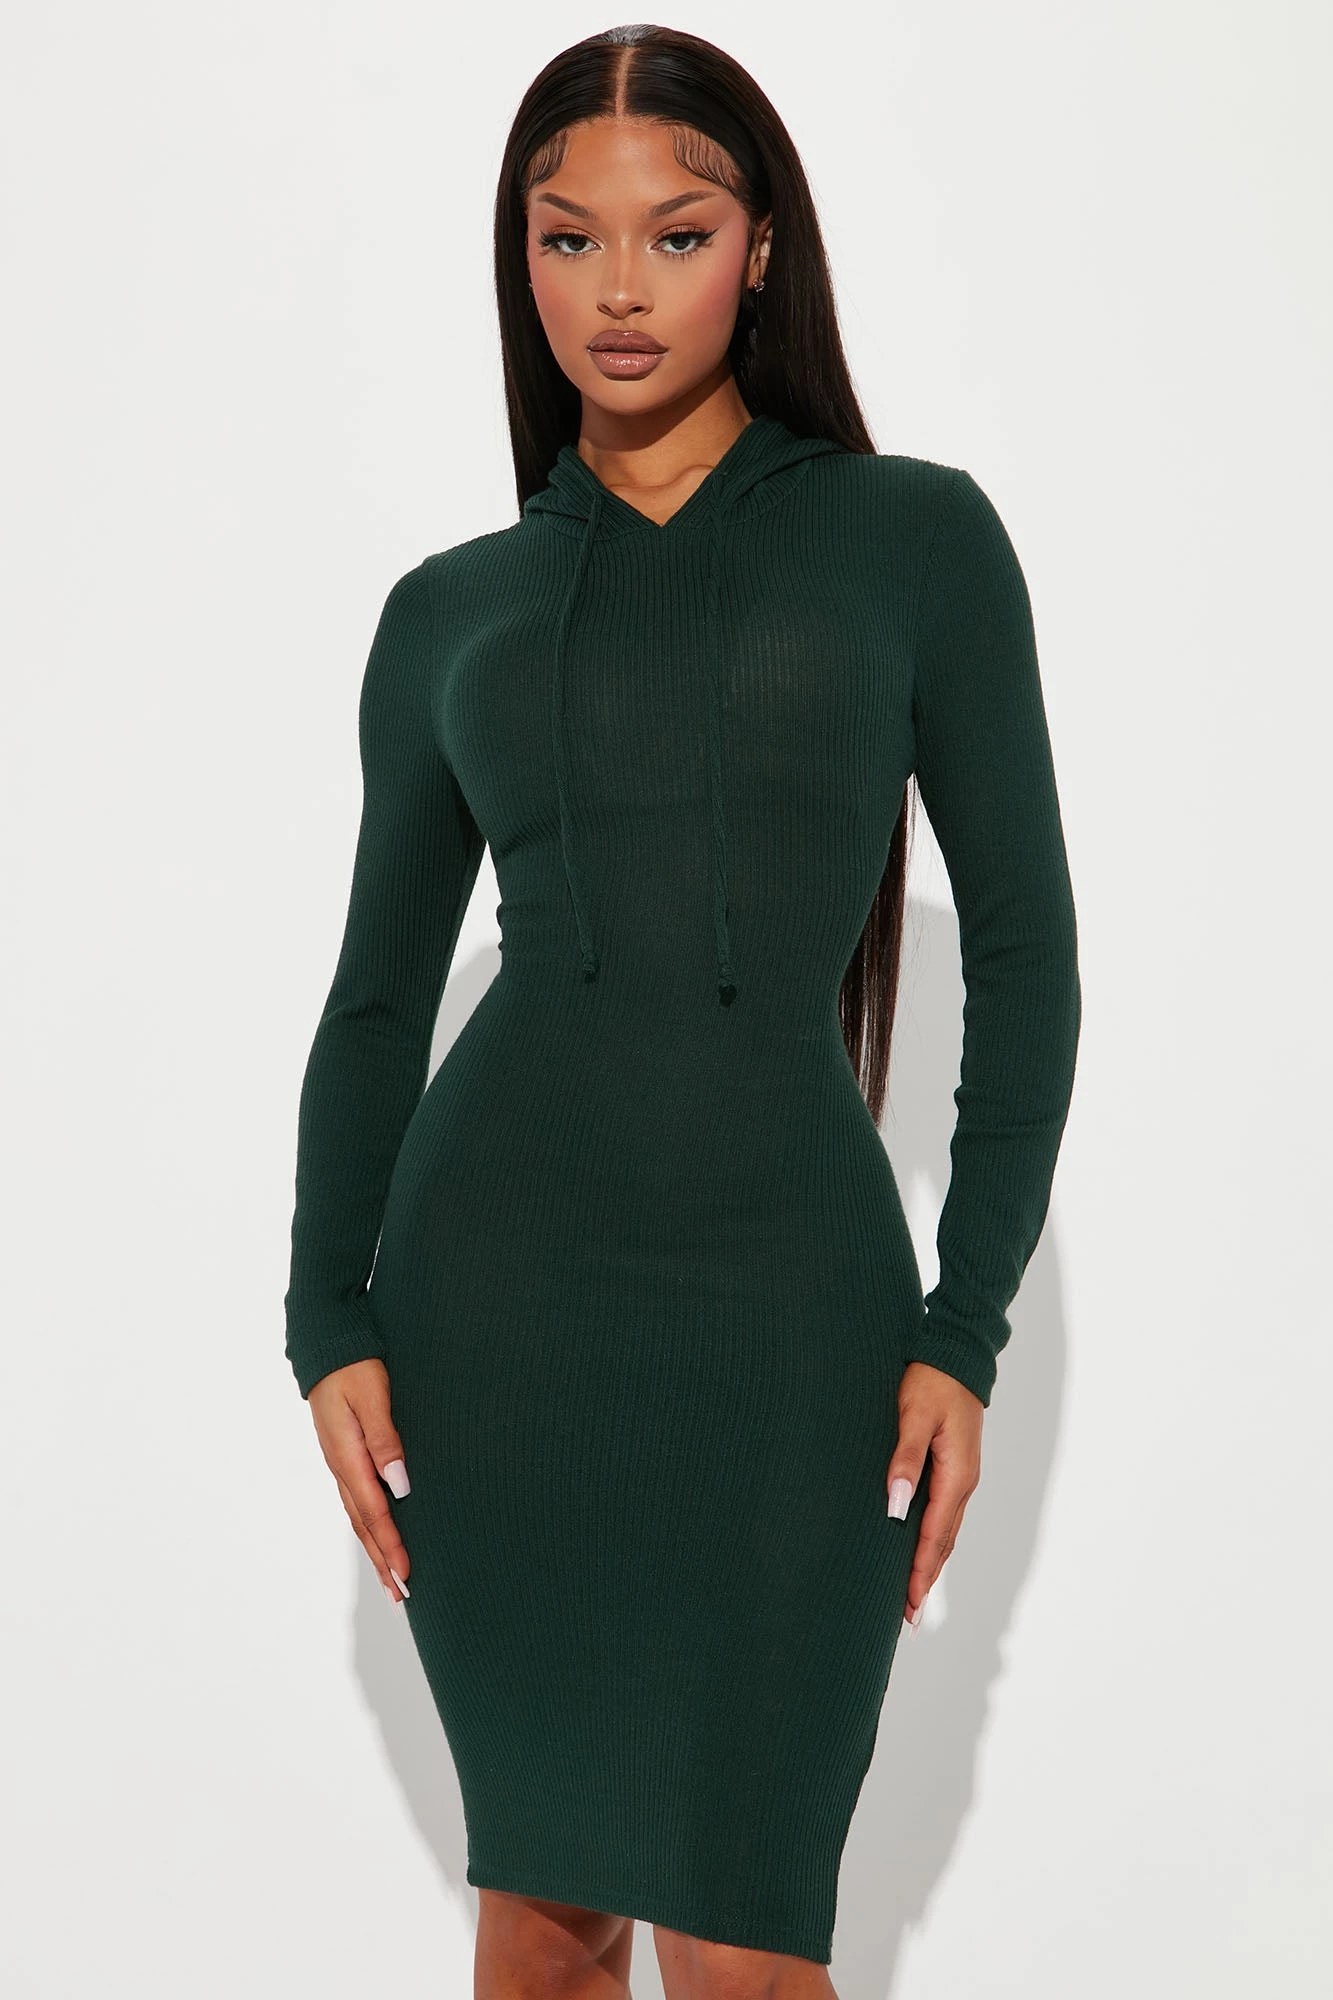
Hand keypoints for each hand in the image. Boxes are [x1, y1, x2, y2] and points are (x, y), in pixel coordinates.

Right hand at [308, 1358, 411, 1604]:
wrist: (327, 1346)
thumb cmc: (354, 1365)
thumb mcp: (372, 1397)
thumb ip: (385, 1439)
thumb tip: (399, 1485)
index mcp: (347, 1455)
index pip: (373, 1511)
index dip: (391, 1545)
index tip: (407, 1574)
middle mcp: (340, 1466)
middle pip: (363, 1524)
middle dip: (382, 1561)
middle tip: (402, 1595)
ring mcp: (340, 1462)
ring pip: (358, 1516)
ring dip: (375, 1549)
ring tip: (391, 1580)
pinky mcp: (343, 1455)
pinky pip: (356, 1500)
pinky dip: (368, 1526)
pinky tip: (377, 1536)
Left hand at [886, 1361, 982, 1630]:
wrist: (955, 1353)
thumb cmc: (931, 1379)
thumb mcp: (914, 1415)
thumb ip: (905, 1459)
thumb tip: (896, 1507)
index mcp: (957, 1475)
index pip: (934, 1536)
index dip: (919, 1572)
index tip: (906, 1604)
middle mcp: (963, 1482)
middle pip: (943, 1542)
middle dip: (925, 1579)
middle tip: (906, 1618)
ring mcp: (961, 1476)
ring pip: (944, 1531)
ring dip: (929, 1563)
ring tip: (911, 1595)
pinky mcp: (954, 1466)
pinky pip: (943, 1514)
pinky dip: (931, 1539)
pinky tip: (918, 1548)